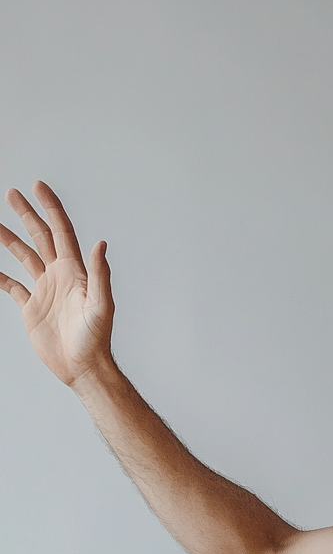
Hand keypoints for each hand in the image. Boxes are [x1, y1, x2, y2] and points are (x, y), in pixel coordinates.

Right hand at [0, 182, 113, 388]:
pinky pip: (13, 286)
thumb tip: (100, 243)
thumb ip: (100, 275)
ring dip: (10, 240)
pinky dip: (0, 276)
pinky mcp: (32, 308)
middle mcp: (59, 275)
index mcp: (74, 271)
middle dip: (27, 214)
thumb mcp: (102, 306)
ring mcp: (45, 290)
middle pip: (41, 237)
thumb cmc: (96, 339)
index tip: (37, 186)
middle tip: (11, 194)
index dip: (50, 207)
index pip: (61, 231)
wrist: (83, 367)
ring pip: (24, 257)